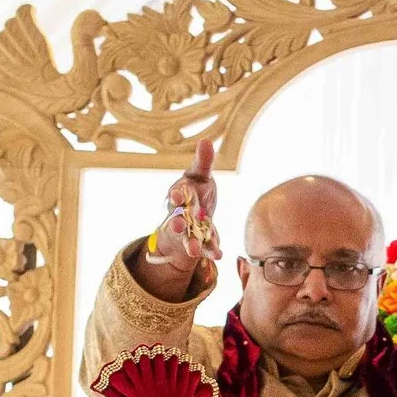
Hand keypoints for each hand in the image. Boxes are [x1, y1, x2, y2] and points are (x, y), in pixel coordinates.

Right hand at [132, 139, 219, 301]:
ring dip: (190, 244)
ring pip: (188, 238)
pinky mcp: (202, 240)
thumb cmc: (195, 188)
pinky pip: (206, 247)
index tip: (176, 193)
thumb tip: (206, 140)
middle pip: (178, 219)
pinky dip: (211, 251)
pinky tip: (219, 256)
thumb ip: (202, 161)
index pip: (177, 194)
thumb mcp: (199, 174)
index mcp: (180, 196)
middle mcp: (181, 214)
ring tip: (193, 252)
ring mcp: (190, 229)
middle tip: (177, 225)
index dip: (176, 194)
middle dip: (177, 222)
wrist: (194, 211)